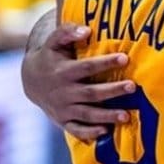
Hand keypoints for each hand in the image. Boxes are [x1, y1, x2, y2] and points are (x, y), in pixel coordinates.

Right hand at [21, 23, 133, 140]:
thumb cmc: (50, 56)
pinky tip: (106, 131)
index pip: (87, 67)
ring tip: (127, 116)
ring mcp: (63, 109)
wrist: (31, 80)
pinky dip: (90, 133)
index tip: (125, 58)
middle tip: (132, 86)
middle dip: (112, 91)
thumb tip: (86, 30)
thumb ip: (67, 32)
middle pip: (91, 93)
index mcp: (63, 72)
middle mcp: (63, 92)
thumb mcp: (54, 41)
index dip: (105, 63)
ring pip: (87, 114)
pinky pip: (76, 130)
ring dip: (107, 116)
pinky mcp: (63, 121)